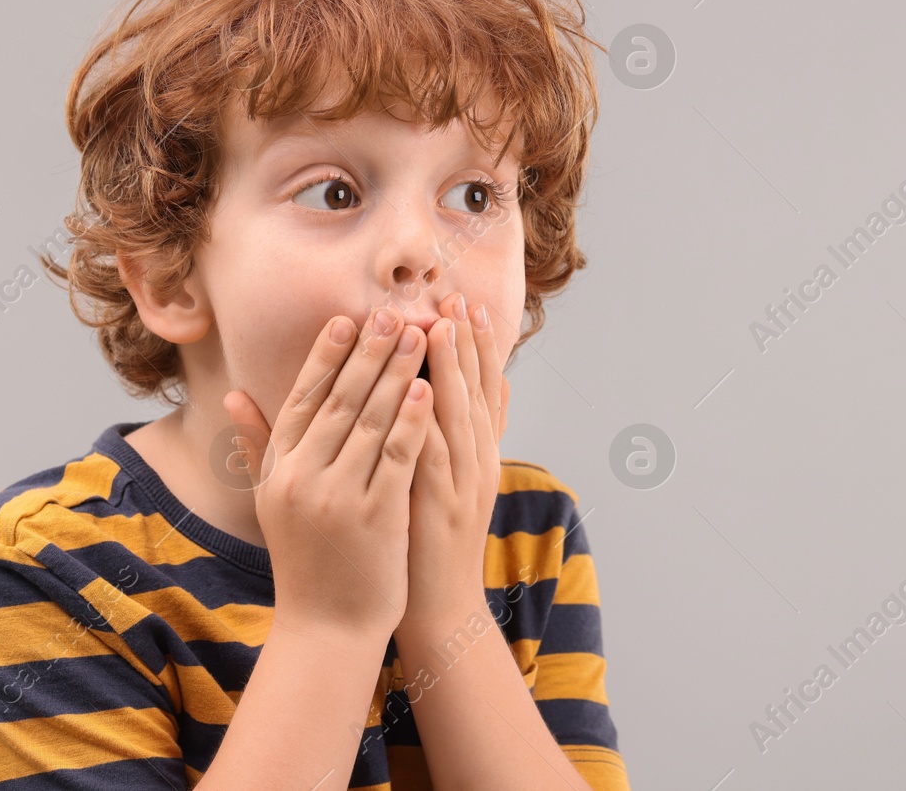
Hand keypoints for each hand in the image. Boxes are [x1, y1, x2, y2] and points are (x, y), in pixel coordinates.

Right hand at [223, 306, 432, 640]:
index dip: (326, 356)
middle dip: (369, 352)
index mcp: (280, 469)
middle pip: (341, 401)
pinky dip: (412, 420)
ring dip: (397, 373)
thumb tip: (234, 393)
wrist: (326, 627)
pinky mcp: (375, 517)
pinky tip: (429, 389)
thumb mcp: (271, 499)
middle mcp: (303, 478)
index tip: (345, 318)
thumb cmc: (305, 559)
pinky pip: (397, 458)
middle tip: (391, 312)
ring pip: (372, 421)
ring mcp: (339, 497)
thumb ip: (257, 443)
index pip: (304, 398)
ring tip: (419, 335)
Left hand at [400, 291, 510, 629]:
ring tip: (442, 324)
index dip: (476, 346)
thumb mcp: (446, 483)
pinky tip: (424, 389)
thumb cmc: (428, 543)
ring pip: (460, 414)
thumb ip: (451, 439)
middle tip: (458, 297)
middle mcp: (477, 462)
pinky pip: (437, 452)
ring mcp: (463, 482)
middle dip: (468, 342)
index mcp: (476, 455)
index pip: (481, 388)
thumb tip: (456, 394)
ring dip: (453, 368)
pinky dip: (432, 418)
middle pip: (477, 391)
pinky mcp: (441, 504)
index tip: (466, 304)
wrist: (439, 608)